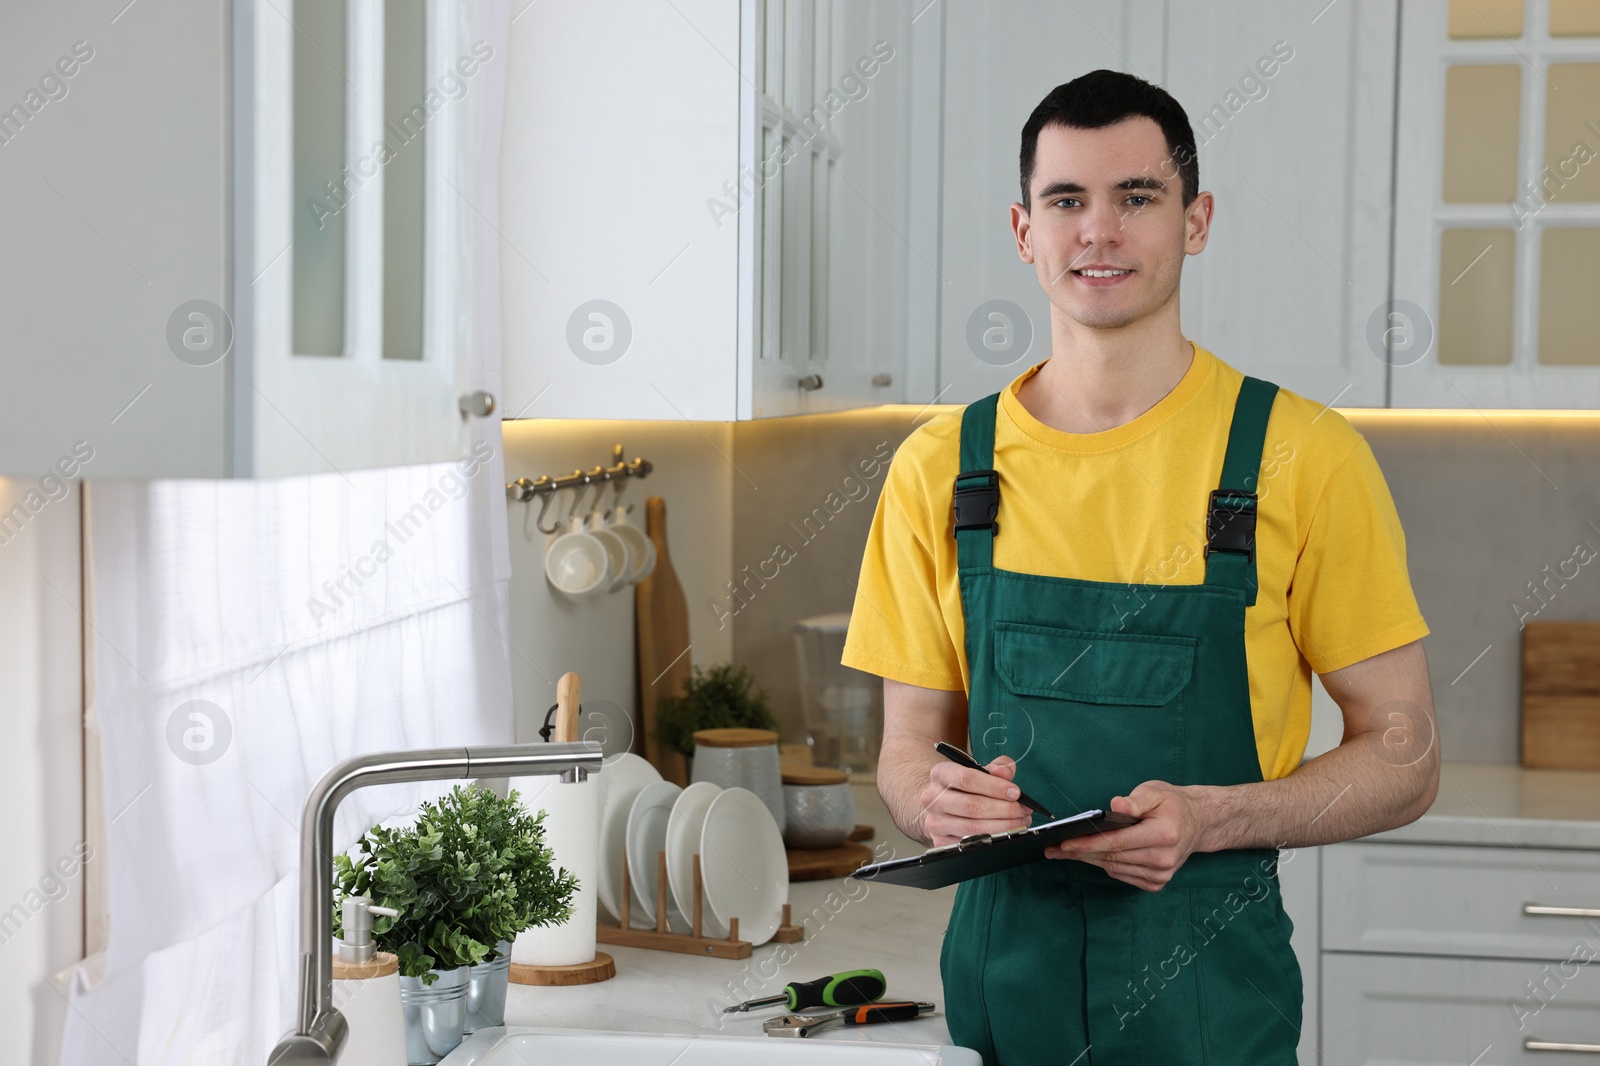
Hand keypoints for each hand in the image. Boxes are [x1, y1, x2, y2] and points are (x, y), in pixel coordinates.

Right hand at [917, 754, 1032, 846]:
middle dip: (1004, 809)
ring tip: (1020, 821)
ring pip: (972, 827)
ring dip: (1002, 826)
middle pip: (972, 806)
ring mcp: (935, 821)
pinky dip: (992, 839)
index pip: (967, 779)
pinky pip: (969, 843)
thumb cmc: (964, 786)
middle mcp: (932, 797)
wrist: (940, 802)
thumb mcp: (979, 770)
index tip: (1016, 792)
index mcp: (941, 774)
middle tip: (1024, 810)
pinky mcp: (939, 840)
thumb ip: (997, 767)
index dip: (994, 787)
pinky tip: (1006, 833)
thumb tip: (1006, 773)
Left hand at [1042, 781, 1206, 891]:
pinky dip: (1104, 865)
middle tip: (1053, 848)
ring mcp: (1161, 875)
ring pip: (1114, 868)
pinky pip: (1122, 875)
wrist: (1198, 823)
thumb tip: (1114, 806)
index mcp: (1164, 835)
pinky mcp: (1157, 883)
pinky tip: (1089, 856)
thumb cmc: (1172, 804)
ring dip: (1088, 860)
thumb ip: (1135, 801)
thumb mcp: (1155, 792)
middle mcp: (1163, 859)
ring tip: (1064, 851)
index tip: (1065, 842)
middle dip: (1080, 852)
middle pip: (1112, 857)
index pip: (1118, 842)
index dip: (1089, 843)